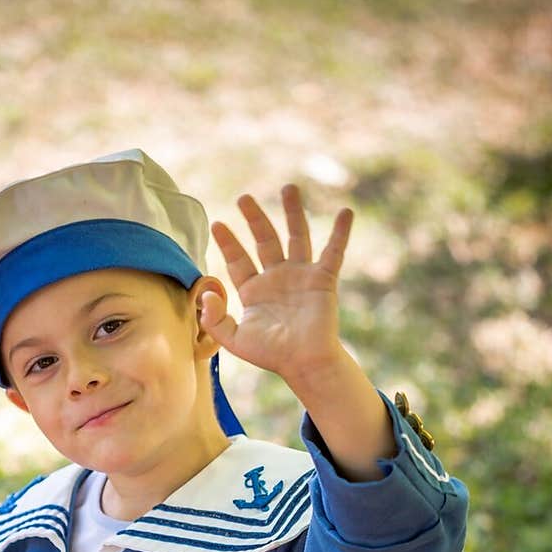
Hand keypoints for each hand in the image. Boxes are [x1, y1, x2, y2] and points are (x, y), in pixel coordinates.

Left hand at [201, 185, 352, 386]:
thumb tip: (205, 293)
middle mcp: (277, 278)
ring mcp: (301, 276)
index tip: (218, 224)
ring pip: (296, 236)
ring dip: (292, 212)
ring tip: (289, 188)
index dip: (228, 243)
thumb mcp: (233, 339)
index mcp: (254, 290)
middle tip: (244, 198)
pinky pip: (333, 252)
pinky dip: (341, 233)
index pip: (238, 260)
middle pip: (265, 240)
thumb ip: (213, 319)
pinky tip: (346, 213)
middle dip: (255, 218)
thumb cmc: (270, 355)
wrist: (303, 363)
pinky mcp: (323, 280)